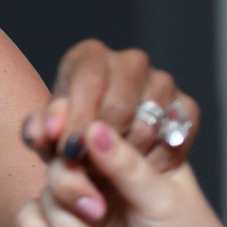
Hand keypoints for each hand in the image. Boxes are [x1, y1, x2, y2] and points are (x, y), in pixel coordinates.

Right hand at [17, 121, 226, 226]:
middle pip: (60, 157)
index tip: (56, 136)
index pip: (87, 120)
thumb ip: (125, 165)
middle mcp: (103, 168)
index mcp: (131, 150)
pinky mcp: (71, 225)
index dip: (64, 122)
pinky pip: (34, 217)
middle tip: (96, 209)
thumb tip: (94, 130)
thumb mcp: (161, 199)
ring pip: (49, 192)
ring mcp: (85, 196)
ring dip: (68, 223)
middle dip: (70, 185)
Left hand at [21, 40, 199, 172]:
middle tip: (86, 167)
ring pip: (147, 125)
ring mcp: (163, 82)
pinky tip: (135, 168)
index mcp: (90, 56)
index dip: (78, 119)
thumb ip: (39, 132)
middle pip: (119, 104)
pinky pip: (174, 138)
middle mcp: (130, 62)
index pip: (89, 79)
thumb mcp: (46, 137)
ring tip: (105, 170)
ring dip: (124, 157)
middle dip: (99, 143)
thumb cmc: (70, 138)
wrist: (107, 159)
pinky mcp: (187, 108)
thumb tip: (47, 131)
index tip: (69, 151)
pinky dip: (153, 161)